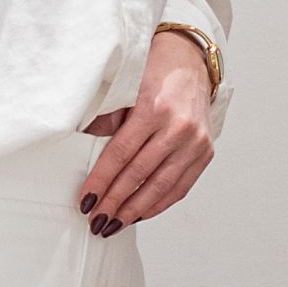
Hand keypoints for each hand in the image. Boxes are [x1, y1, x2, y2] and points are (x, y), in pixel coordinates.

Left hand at [77, 28, 216, 234]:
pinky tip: (139, 213)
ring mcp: (195, 142)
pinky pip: (180, 187)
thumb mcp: (124, 88)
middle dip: (115, 203)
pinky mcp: (205, 152)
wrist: (190, 61)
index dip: (101, 181)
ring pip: (161, 186)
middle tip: (97, 222)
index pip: (120, 154)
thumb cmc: (151, 72)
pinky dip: (158, 204)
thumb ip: (105, 119)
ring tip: (114, 225)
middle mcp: (179, 127)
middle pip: (140, 175)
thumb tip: (82, 151)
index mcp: (154, 108)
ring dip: (135, 210)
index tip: (86, 201)